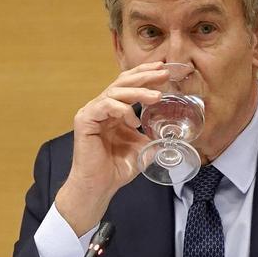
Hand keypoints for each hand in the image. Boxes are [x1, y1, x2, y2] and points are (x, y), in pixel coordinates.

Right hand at [54, 62, 171, 233]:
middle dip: (144, 76)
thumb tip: (172, 135)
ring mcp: (92, 112)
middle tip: (163, 73)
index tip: (162, 70)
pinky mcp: (85, 120)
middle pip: (121, 82)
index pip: (127, 85)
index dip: (144, 75)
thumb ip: (152, 138)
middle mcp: (101, 108)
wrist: (99, 186)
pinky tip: (134, 120)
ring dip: (137, 91)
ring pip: (114, 91)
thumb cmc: (115, 169)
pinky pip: (105, 105)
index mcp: (113, 112)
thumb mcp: (142, 149)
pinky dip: (122, 109)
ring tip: (156, 96)